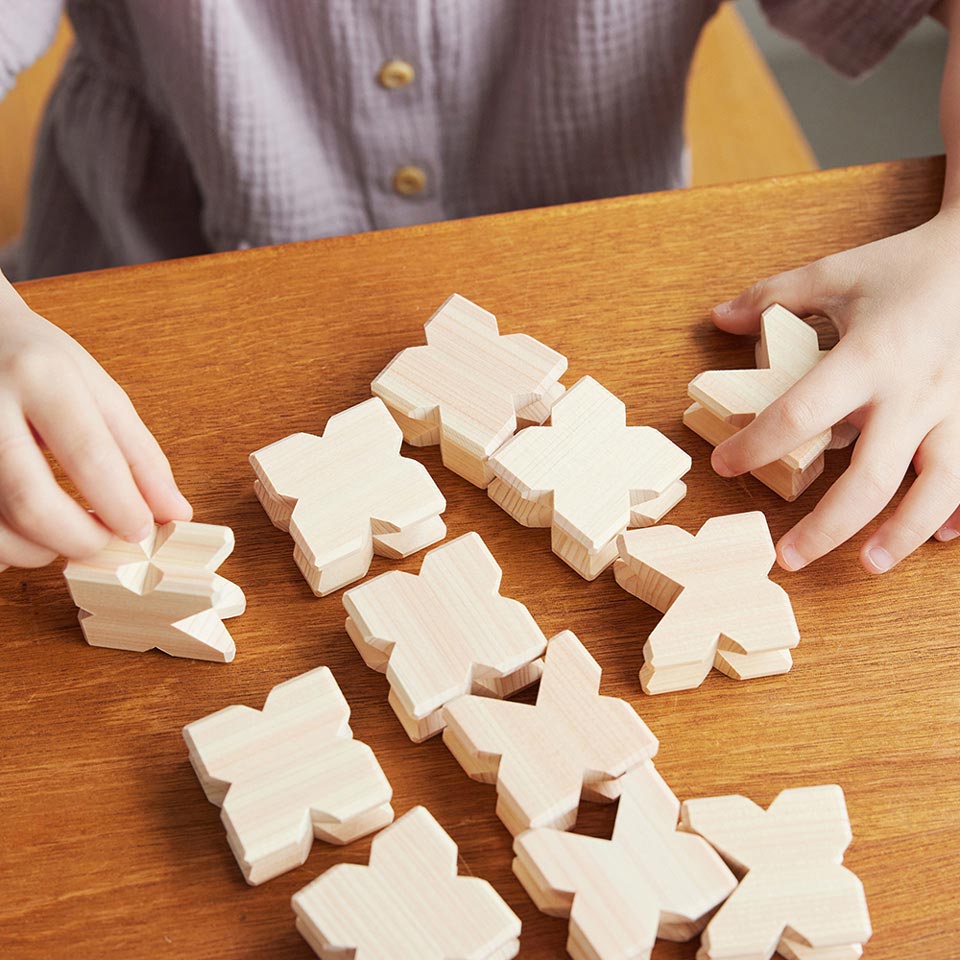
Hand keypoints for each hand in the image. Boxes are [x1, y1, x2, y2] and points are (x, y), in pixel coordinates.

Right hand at [0, 273, 191, 570]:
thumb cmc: (37, 362)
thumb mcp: (98, 390)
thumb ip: (139, 454)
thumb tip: (176, 512)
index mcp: (42, 377)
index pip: (90, 456)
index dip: (122, 507)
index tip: (142, 531)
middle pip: (32, 501)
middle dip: (78, 539)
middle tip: (103, 542)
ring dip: (37, 550)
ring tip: (62, 535)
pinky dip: (3, 548)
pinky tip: (22, 533)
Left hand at [708, 209, 959, 573]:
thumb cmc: (909, 268)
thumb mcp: (837, 273)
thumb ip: (774, 296)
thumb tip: (720, 318)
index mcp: (868, 359)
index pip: (800, 414)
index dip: (756, 445)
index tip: (723, 466)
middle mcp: (913, 393)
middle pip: (870, 479)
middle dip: (826, 527)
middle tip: (787, 557)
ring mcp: (958, 409)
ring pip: (937, 488)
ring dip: (902, 534)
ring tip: (869, 565)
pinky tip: (939, 535)